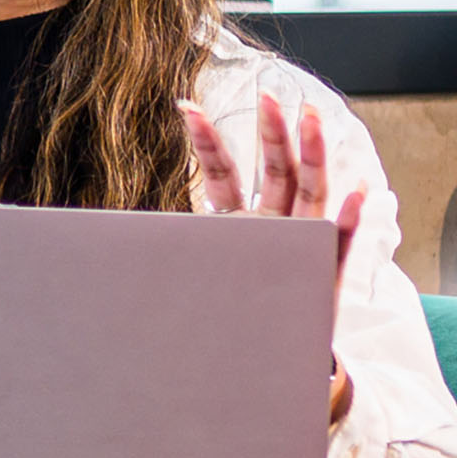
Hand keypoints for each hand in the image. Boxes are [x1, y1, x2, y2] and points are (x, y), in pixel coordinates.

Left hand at [183, 95, 366, 428]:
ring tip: (312, 118)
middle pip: (276, 171)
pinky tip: (356, 193)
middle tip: (268, 94)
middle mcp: (277, 225)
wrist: (270, 363)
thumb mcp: (200, 278)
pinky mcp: (326, 277)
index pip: (224, 173)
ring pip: (312, 193)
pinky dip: (349, 221)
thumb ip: (172, 256)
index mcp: (243, 222)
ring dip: (313, 155)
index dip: (207, 141)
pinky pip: (340, 246)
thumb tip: (100, 247)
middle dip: (272, 133)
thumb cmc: (234, 314)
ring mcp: (305, 246)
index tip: (186, 106)